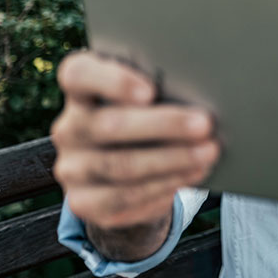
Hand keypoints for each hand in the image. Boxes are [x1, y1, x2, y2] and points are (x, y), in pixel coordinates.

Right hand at [50, 51, 219, 236]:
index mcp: (79, 89)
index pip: (79, 75)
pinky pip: (125, 198)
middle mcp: (69, 128)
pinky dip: (164, 186)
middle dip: (163, 125)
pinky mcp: (83, 202)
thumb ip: (161, 88)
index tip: (151, 91)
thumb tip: (202, 92)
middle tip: (205, 124)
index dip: (113, 81)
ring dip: (172, 160)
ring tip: (208, 152)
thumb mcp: (150, 95)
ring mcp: (72, 168)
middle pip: (109, 125)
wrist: (128, 170)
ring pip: (121, 166)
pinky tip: (192, 175)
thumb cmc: (149, 116)